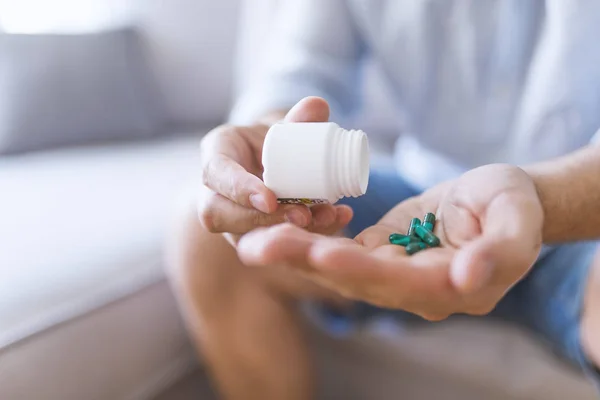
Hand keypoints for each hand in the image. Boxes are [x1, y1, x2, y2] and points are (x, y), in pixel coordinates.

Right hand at [198, 96, 352, 243]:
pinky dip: (310, 232)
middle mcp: (215, 193)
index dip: (239, 189)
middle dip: (260, 220)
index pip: (215, 174)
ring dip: (285, 231)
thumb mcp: (284, 126)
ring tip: (325, 218)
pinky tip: (337, 219)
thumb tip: (318, 106)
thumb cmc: (274, 141)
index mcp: (217, 155)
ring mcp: (231, 219)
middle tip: (301, 216)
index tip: (270, 199)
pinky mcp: (251, 236)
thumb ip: (299, 119)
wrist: (277, 162)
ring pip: (244, 235)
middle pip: (219, 214)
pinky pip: (271, 241)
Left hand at [237, 164, 543, 319]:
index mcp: (446, 286)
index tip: (322, 254)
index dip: (360, 269)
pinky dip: (307, 238)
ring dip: (295, 252)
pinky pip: (338, 248)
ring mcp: (393, 273)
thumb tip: (467, 279)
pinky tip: (273, 226)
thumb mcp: (518, 223)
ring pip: (337, 266)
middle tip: (258, 247)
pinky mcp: (379, 252)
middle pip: (353, 279)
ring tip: (252, 239)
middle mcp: (412, 290)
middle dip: (306, 262)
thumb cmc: (515, 207)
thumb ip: (499, 254)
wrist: (502, 201)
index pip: (398, 283)